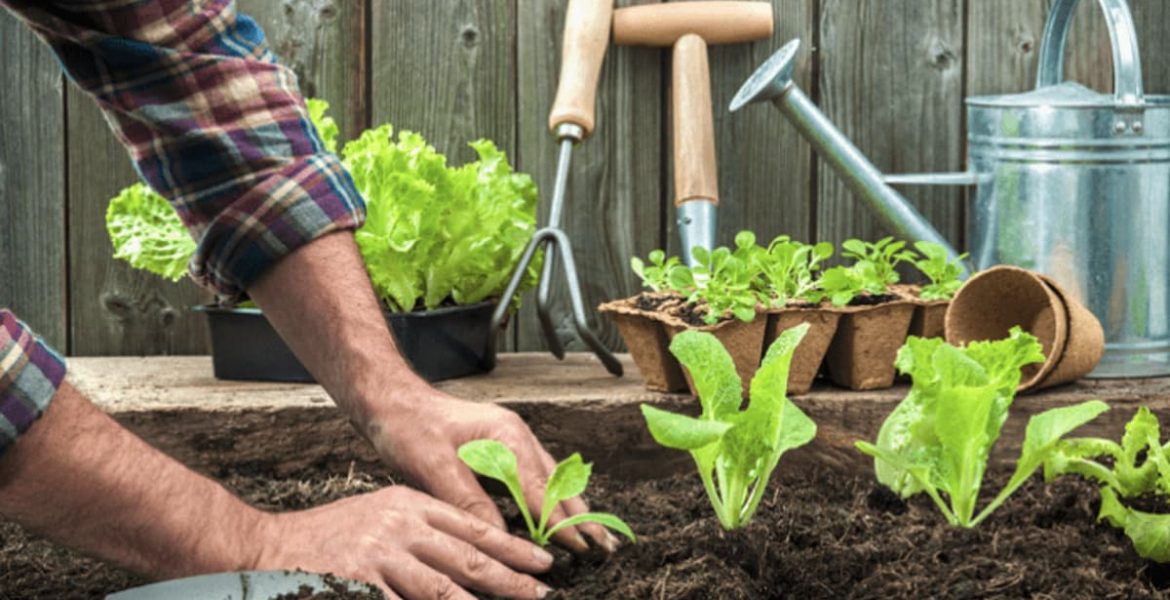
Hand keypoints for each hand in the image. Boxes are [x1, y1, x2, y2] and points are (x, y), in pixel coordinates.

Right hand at [255, 485, 553, 598]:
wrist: (265, 548)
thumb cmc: (328, 538)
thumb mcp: (379, 517)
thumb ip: (420, 532)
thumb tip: (465, 558)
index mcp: (408, 505)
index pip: (471, 527)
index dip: (511, 547)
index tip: (543, 561)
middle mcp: (398, 527)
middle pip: (466, 560)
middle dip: (511, 580)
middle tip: (543, 594)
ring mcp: (378, 556)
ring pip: (442, 591)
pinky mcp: (358, 582)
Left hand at [368, 389, 617, 552]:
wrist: (391, 400)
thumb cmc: (408, 427)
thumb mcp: (433, 467)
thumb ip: (469, 502)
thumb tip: (498, 537)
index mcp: (506, 436)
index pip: (541, 489)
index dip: (561, 522)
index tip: (581, 547)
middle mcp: (516, 436)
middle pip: (557, 483)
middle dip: (581, 515)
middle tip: (604, 546)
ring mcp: (511, 440)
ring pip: (551, 480)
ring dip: (570, 508)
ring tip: (592, 536)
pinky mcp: (502, 448)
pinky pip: (535, 477)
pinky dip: (550, 499)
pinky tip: (557, 516)